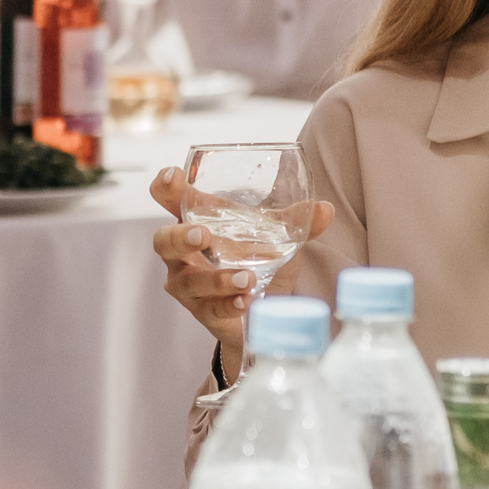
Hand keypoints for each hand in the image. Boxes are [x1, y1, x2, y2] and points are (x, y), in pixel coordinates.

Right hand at [149, 166, 333, 370]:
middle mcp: (183, 254)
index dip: (165, 187)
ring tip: (247, 278)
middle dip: (179, 237)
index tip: (172, 177)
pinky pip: (211, 308)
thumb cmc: (256, 259)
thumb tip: (324, 209)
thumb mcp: (275, 236)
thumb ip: (297, 221)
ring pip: (187, 281)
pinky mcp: (203, 311)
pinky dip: (229, 303)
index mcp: (195, 222)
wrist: (260, 308)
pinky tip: (246, 301)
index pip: (169, 200)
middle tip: (203, 236)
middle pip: (163, 242)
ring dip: (216, 279)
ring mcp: (189, 284)